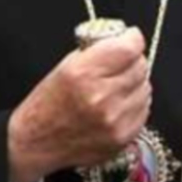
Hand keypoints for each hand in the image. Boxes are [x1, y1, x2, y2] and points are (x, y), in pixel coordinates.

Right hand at [7, 28, 149, 181]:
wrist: (36, 143)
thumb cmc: (48, 103)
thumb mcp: (66, 65)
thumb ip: (98, 50)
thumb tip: (126, 40)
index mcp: (84, 73)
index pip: (130, 47)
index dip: (131, 39)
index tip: (129, 38)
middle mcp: (101, 97)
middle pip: (141, 66)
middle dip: (131, 61)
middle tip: (117, 65)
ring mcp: (114, 120)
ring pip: (145, 88)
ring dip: (134, 84)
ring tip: (113, 89)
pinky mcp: (122, 137)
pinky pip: (143, 110)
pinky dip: (134, 104)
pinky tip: (116, 106)